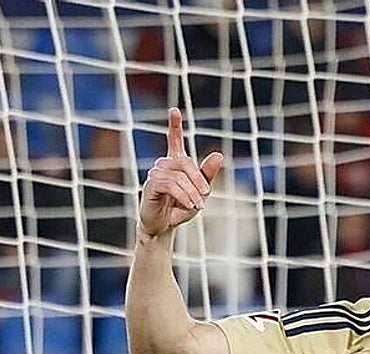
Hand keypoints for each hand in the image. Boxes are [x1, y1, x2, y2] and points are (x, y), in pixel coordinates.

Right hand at [138, 107, 223, 237]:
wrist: (164, 227)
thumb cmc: (180, 209)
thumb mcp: (200, 192)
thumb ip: (208, 174)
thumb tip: (218, 154)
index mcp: (175, 163)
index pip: (174, 140)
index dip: (174, 125)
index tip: (174, 110)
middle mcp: (163, 165)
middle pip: (185, 162)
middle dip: (198, 179)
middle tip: (205, 196)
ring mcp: (155, 174)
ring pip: (179, 176)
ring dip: (191, 192)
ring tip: (196, 206)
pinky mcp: (150, 185)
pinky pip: (170, 184)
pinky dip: (183, 196)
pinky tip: (189, 205)